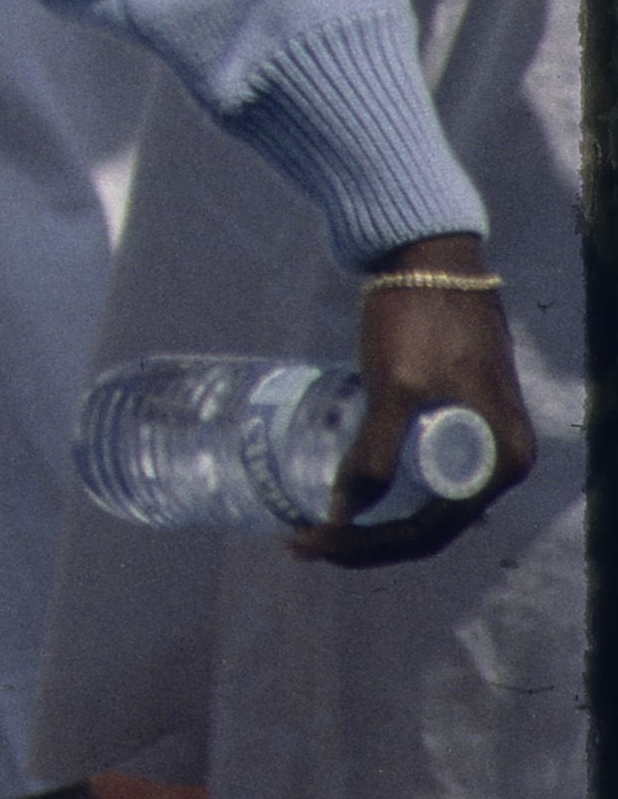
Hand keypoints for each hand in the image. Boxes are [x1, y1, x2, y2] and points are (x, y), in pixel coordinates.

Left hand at [309, 238, 535, 570]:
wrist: (426, 252)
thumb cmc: (417, 315)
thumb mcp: (396, 387)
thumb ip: (376, 453)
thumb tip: (345, 514)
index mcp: (499, 462)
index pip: (428, 531)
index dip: (366, 546)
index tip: (307, 542)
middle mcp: (497, 460)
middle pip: (425, 524)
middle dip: (364, 540)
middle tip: (298, 540)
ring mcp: (478, 439)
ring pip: (420, 500)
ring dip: (370, 519)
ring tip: (312, 524)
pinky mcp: (452, 415)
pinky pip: (418, 469)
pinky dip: (381, 486)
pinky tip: (341, 489)